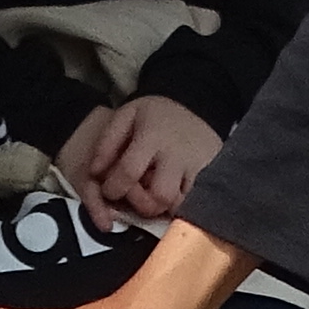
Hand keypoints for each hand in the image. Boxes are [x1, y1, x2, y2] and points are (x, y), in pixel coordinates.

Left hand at [59, 95, 221, 231]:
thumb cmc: (155, 112)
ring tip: (155, 192)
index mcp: (153, 137)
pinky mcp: (213, 174)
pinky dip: (183, 204)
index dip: (113, 187)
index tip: (109, 190)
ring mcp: (199, 167)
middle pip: (160, 196)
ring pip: (182, 204)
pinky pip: (198, 200)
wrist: (197, 101)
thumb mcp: (126, 115)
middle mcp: (177, 155)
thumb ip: (107, 142)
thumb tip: (95, 172)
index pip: (129, 172)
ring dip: (164, 206)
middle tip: (137, 196)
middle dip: (143, 204)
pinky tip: (173, 193)